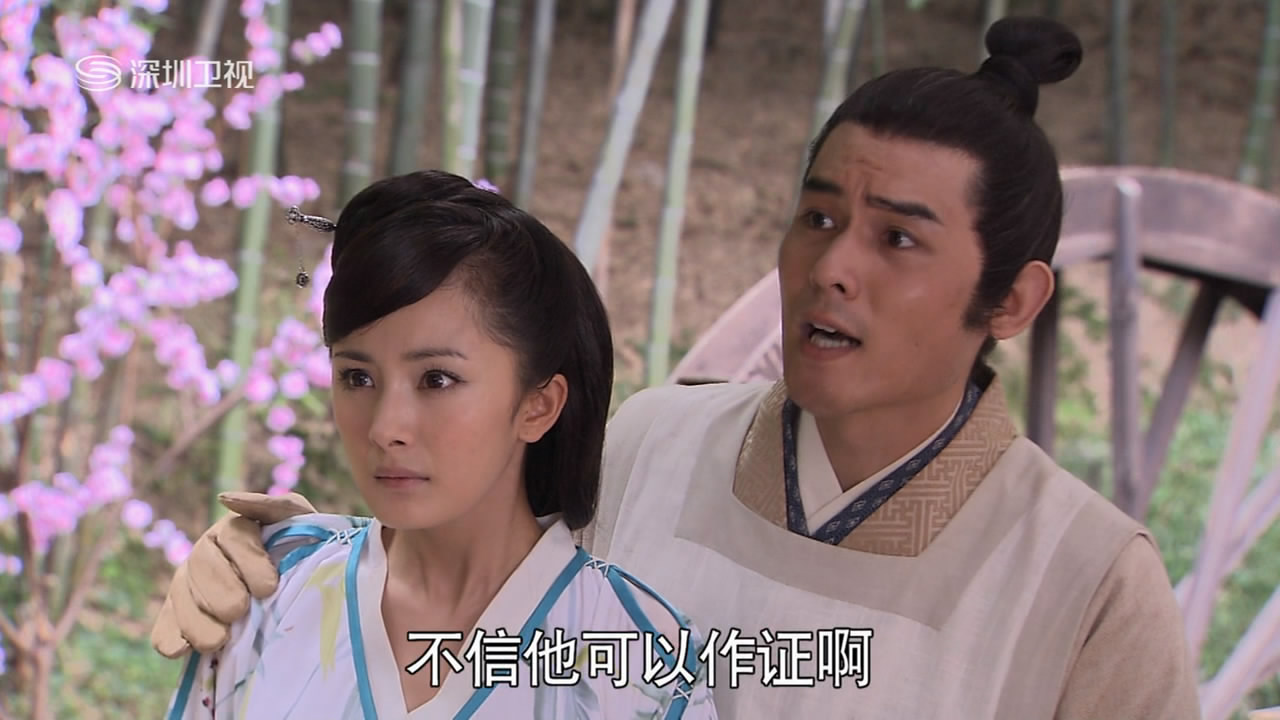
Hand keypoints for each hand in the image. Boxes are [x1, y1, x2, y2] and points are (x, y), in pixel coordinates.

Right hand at [150, 491, 315, 657]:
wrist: (304, 585)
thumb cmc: (302, 548)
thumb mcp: (297, 520)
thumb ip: (270, 505)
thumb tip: (225, 498)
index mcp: (233, 529)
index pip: (232, 537)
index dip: (248, 562)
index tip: (269, 588)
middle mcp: (205, 554)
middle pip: (202, 568)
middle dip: (221, 593)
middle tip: (240, 610)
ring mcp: (188, 586)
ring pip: (180, 598)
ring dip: (196, 621)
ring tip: (220, 639)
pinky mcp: (179, 617)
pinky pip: (164, 629)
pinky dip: (171, 639)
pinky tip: (183, 649)